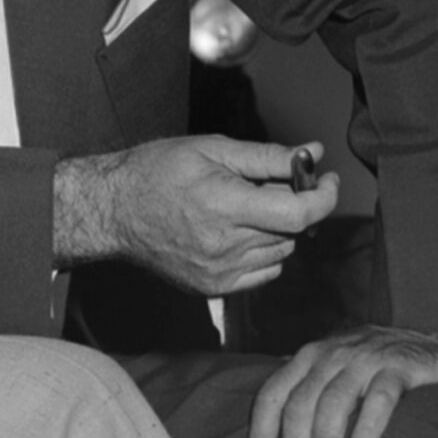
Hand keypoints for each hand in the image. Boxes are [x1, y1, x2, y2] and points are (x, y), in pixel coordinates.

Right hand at [53, 135, 335, 293]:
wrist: (112, 211)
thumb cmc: (156, 171)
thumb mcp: (210, 149)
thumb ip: (267, 156)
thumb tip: (313, 154)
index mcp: (224, 206)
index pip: (299, 213)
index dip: (323, 196)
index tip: (325, 179)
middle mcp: (225, 246)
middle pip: (292, 230)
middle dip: (291, 203)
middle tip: (263, 184)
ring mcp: (221, 272)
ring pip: (282, 250)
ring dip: (276, 228)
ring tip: (242, 208)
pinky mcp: (215, 288)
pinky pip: (265, 271)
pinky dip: (262, 251)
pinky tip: (234, 233)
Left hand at [249, 325, 437, 437]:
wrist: (432, 343)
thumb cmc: (374, 362)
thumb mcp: (332, 365)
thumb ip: (306, 385)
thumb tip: (272, 421)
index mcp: (307, 357)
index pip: (272, 394)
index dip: (262, 431)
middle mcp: (330, 355)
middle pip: (300, 404)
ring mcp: (363, 360)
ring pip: (333, 405)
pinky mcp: (398, 368)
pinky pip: (378, 401)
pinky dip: (365, 430)